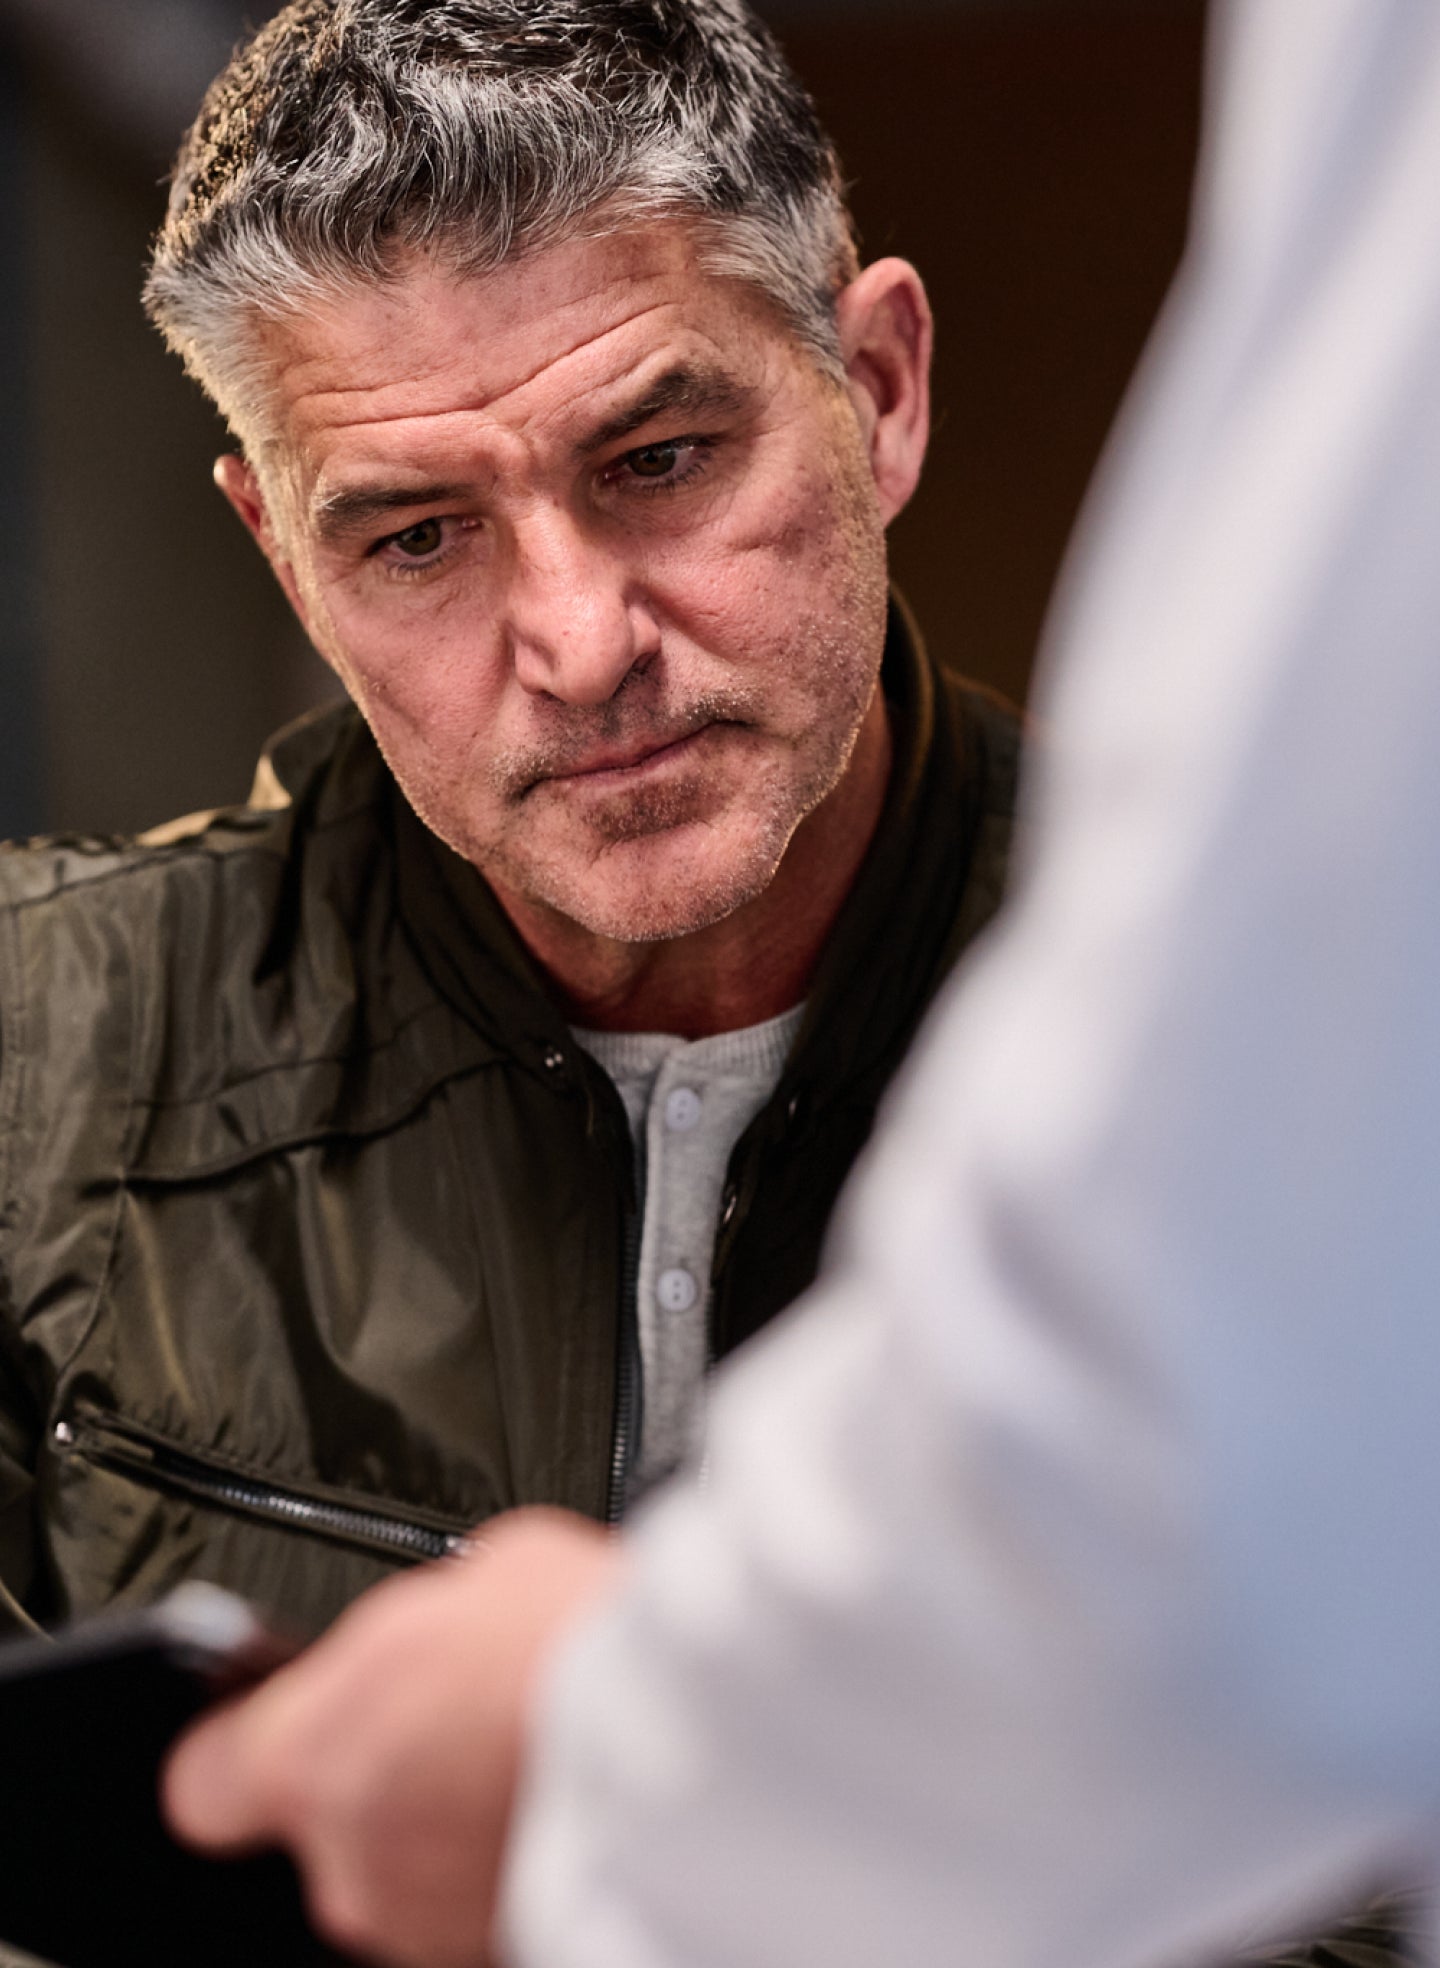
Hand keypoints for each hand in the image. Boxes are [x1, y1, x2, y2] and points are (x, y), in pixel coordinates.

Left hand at [163, 1507, 621, 1967]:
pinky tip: (559, 1794)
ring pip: (413, 1871)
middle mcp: (355, 1865)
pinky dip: (510, 1855)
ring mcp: (432, 1925)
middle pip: (333, 1829)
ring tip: (528, 1748)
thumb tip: (430, 1626)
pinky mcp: (503, 1947)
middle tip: (459, 1711)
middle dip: (388, 1775)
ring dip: (452, 1821)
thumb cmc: (584, 1644)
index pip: (205, 1784)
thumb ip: (418, 1624)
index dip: (241, 1748)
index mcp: (313, 1758)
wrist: (694, 1735)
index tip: (273, 1719)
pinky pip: (480, 1896)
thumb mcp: (482, 1568)